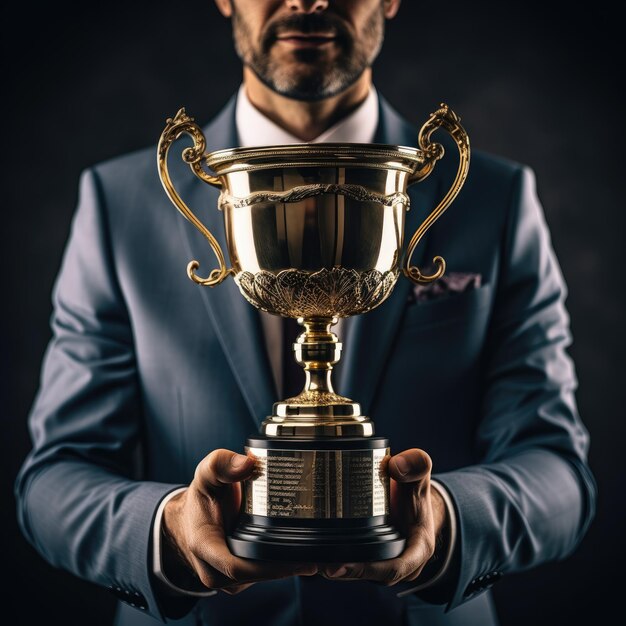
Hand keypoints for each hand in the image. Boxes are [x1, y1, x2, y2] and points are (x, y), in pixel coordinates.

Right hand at [162, 449, 317, 593]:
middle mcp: (214, 571)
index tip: (301, 559)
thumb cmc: (200, 498)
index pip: (239, 566)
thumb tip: (247, 463)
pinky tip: (299, 552)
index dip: (272, 567)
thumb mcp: (206, 475)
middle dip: (289, 567)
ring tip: (316, 553)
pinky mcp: (237, 581)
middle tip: (320, 554)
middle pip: (257, 575)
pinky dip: (280, 566)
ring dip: (287, 568)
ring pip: (262, 578)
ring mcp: (225, 579)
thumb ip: (222, 463)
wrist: (187, 521)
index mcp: (204, 546)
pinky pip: (261, 576)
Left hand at [322, 448, 447, 585]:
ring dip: (336, 572)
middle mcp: (404, 564)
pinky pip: (356, 566)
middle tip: (317, 565)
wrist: (414, 497)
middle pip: (372, 575)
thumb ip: (416, 463)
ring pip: (361, 574)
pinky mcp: (374, 559)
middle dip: (344, 573)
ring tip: (311, 564)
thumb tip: (397, 466)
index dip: (367, 569)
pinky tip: (315, 559)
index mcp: (419, 548)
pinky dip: (336, 564)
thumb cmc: (415, 486)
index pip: (394, 567)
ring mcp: (387, 564)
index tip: (340, 565)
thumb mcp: (420, 471)